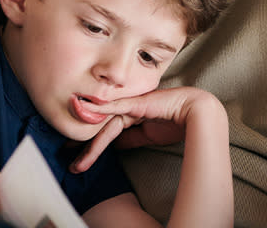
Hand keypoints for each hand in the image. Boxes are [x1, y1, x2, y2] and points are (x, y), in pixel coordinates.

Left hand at [70, 86, 216, 171]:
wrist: (195, 112)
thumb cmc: (175, 122)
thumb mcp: (147, 135)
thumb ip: (130, 138)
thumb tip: (114, 145)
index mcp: (129, 115)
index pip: (106, 131)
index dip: (92, 145)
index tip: (78, 158)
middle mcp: (126, 108)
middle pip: (101, 129)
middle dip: (85, 148)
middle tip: (70, 164)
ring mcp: (130, 104)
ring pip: (105, 125)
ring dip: (91, 146)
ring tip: (79, 164)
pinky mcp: (136, 103)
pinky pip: (114, 108)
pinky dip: (99, 110)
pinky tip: (84, 112)